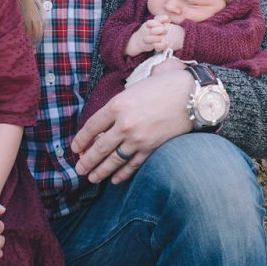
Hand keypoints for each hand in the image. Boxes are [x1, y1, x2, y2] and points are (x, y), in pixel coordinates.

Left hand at [71, 70, 191, 184]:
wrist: (192, 96)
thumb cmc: (163, 86)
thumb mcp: (134, 89)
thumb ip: (118, 106)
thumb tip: (103, 125)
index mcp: (117, 105)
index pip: (91, 127)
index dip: (81, 140)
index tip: (75, 148)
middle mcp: (124, 124)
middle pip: (99, 148)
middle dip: (86, 161)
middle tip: (79, 169)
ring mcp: (138, 139)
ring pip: (113, 160)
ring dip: (101, 171)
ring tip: (92, 178)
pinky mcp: (151, 148)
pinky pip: (133, 165)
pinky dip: (122, 174)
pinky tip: (115, 179)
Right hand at [128, 15, 183, 55]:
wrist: (138, 41)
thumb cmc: (149, 31)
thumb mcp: (152, 24)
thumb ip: (159, 20)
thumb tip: (168, 19)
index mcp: (149, 24)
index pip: (154, 19)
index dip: (161, 18)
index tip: (168, 19)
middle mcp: (148, 30)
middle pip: (152, 29)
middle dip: (160, 29)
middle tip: (166, 31)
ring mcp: (148, 38)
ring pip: (151, 38)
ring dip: (158, 38)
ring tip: (166, 38)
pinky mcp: (150, 45)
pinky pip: (155, 45)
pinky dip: (161, 45)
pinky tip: (167, 43)